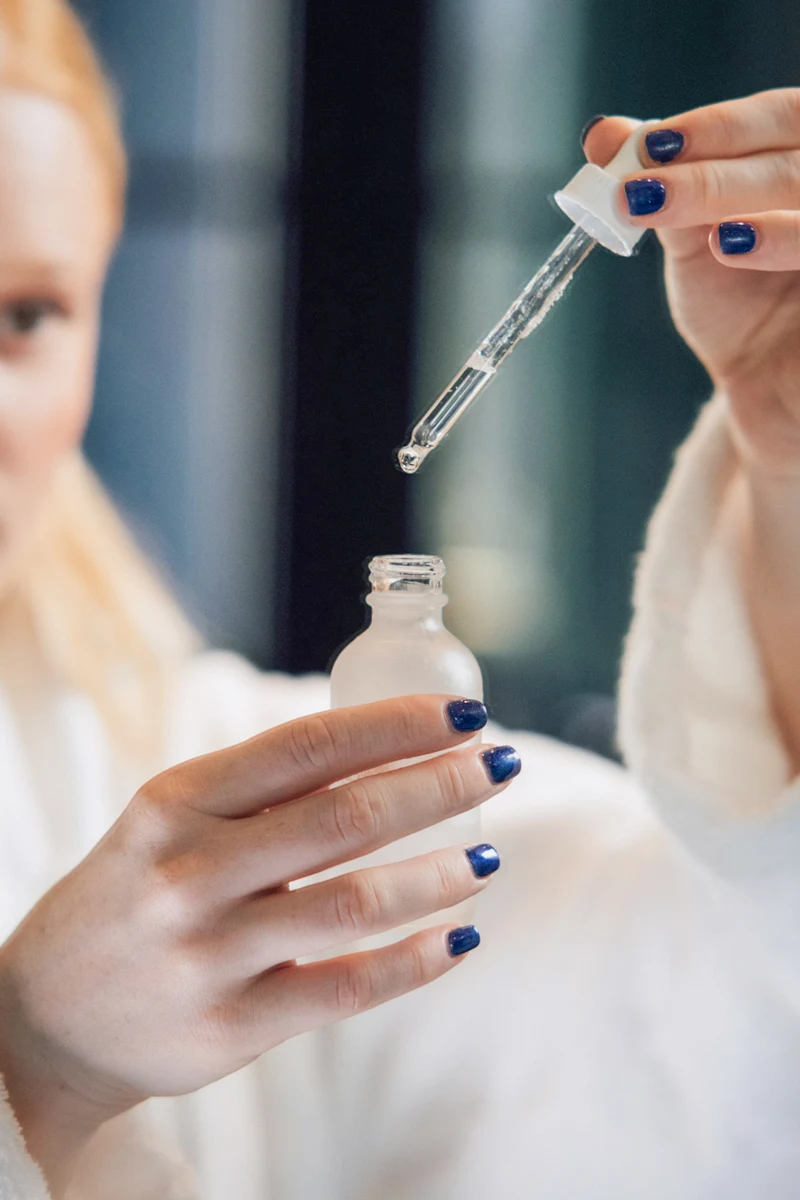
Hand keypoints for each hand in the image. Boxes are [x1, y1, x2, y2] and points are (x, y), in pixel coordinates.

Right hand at [0, 695, 514, 1192]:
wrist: (46, 1018)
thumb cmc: (132, 894)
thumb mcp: (168, 821)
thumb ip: (259, 790)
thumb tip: (387, 754)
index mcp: (177, 800)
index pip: (308, 746)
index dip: (397, 725)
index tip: (463, 715)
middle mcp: (191, 870)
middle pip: (346, 816)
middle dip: (438, 785)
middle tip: (497, 768)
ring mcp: (211, 953)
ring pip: (356, 903)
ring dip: (439, 874)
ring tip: (486, 856)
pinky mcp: (231, 1026)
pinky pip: (348, 988)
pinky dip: (415, 960)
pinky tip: (458, 936)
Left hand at [584, 89, 799, 474]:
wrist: (766, 389)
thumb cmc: (742, 309)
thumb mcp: (694, 242)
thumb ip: (662, 185)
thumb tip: (603, 134)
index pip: (781, 115)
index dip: (719, 125)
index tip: (649, 144)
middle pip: (794, 153)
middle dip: (713, 167)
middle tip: (641, 185)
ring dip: (741, 195)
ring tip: (675, 214)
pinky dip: (781, 235)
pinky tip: (731, 245)